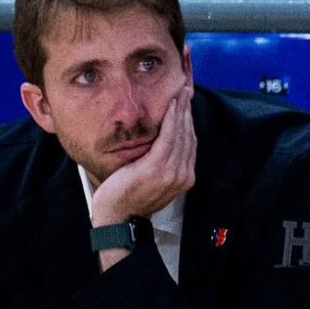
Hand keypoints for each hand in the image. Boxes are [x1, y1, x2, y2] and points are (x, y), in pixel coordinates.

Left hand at [90, 85, 196, 228]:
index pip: (190, 143)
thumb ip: (163, 165)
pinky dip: (171, 119)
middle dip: (188, 111)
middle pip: (189, 135)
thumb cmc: (129, 198)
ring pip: (181, 134)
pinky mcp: (157, 168)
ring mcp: (171, 172)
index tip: (186, 103)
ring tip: (180, 93)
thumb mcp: (152, 180)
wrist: (118, 218)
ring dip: (181, 110)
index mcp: (184, 178)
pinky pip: (167, 138)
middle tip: (186, 90)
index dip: (189, 121)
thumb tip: (162, 145)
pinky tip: (171, 106)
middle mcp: (182, 175)